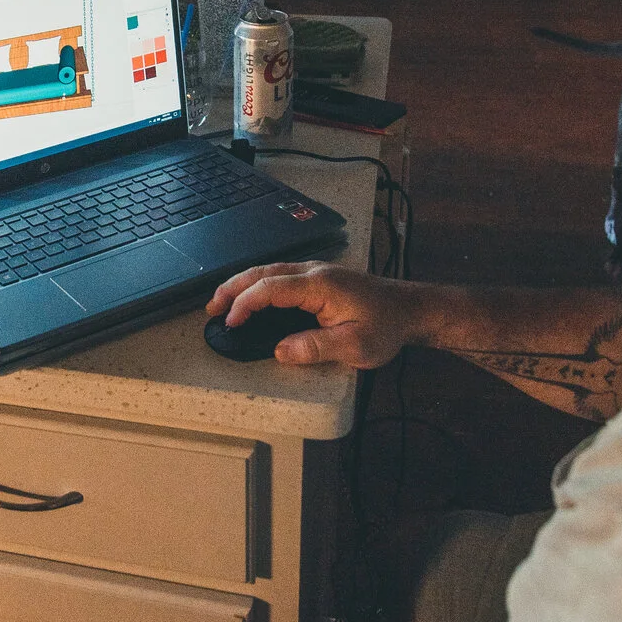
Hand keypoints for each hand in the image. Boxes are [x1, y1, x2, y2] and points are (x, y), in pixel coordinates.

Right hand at [205, 264, 431, 367]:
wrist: (410, 310)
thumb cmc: (386, 326)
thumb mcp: (354, 345)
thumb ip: (315, 347)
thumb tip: (281, 350)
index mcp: (319, 285)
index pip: (270, 288)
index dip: (245, 304)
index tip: (229, 322)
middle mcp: (314, 272)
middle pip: (263, 272)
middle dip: (233, 288)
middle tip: (211, 308)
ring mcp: (316, 272)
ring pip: (269, 271)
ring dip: (243, 284)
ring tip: (222, 302)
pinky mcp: (320, 278)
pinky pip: (280, 275)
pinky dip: (258, 284)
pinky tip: (252, 296)